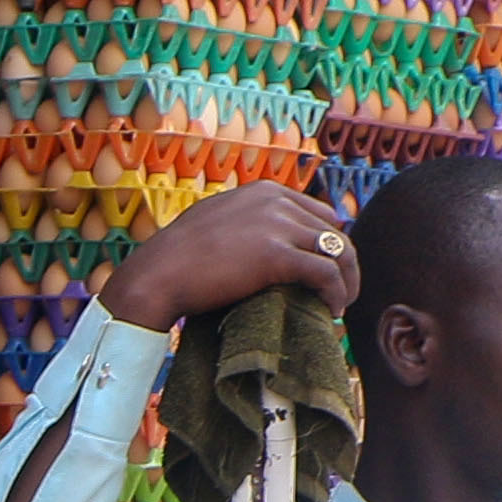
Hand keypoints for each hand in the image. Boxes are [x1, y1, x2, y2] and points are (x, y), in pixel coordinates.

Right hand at [97, 182, 360, 331]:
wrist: (156, 274)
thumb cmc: (176, 257)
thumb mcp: (216, 221)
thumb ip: (245, 222)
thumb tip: (261, 243)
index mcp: (264, 191)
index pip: (318, 213)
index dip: (327, 243)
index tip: (325, 269)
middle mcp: (276, 202)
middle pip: (334, 231)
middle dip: (342, 262)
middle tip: (338, 291)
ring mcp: (278, 226)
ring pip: (339, 250)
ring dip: (346, 279)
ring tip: (339, 304)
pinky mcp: (278, 255)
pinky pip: (325, 273)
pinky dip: (336, 292)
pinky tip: (331, 309)